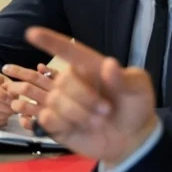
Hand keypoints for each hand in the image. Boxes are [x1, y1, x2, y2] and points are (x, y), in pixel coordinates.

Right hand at [0, 71, 18, 127]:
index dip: (2, 94)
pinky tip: (5, 117)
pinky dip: (0, 121)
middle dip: (5, 106)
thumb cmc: (1, 85)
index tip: (12, 99)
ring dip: (4, 115)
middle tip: (14, 108)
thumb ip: (11, 87)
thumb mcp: (7, 81)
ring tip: (10, 112)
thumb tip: (12, 95)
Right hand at [9, 27, 160, 167]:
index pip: (68, 51)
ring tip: (97, 123)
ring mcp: (62, 103)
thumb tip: (109, 64)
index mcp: (90, 68)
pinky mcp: (56, 123)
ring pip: (54, 101)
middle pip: (63, 81)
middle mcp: (72, 82)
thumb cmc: (135, 107)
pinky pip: (46, 118)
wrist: (132, 139)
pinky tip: (78, 128)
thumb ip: (125, 79)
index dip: (51, 42)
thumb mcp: (139, 89)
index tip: (32, 33)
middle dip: (84, 97)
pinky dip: (63, 124)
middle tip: (106, 111)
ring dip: (77, 114)